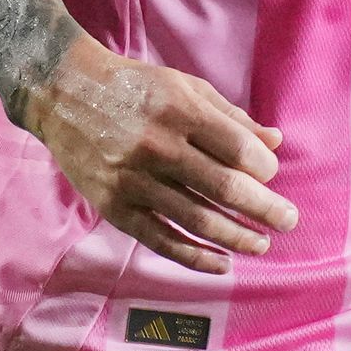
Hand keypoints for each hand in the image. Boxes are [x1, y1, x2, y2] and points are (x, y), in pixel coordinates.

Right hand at [20, 38, 295, 276]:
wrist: (62, 91)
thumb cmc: (134, 87)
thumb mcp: (185, 87)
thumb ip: (231, 117)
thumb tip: (275, 144)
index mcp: (179, 111)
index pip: (237, 148)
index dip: (263, 168)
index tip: (270, 174)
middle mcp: (157, 146)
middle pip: (224, 187)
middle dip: (264, 209)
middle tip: (289, 221)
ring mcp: (132, 180)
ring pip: (196, 219)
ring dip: (237, 237)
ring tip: (261, 243)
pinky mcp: (114, 205)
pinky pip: (160, 239)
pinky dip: (194, 257)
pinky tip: (221, 263)